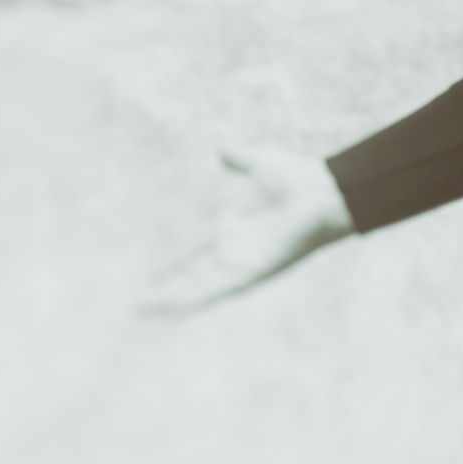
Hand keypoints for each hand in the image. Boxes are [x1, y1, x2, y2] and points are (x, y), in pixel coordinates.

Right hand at [142, 146, 355, 317]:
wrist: (327, 192)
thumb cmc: (301, 179)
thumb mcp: (260, 164)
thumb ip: (240, 160)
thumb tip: (221, 149)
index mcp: (235, 231)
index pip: (196, 254)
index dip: (172, 267)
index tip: (148, 278)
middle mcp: (237, 252)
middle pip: (192, 276)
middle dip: (166, 291)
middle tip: (135, 306)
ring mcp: (245, 264)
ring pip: (199, 287)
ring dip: (172, 301)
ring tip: (143, 314)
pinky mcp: (255, 271)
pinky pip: (219, 290)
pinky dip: (195, 299)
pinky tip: (172, 312)